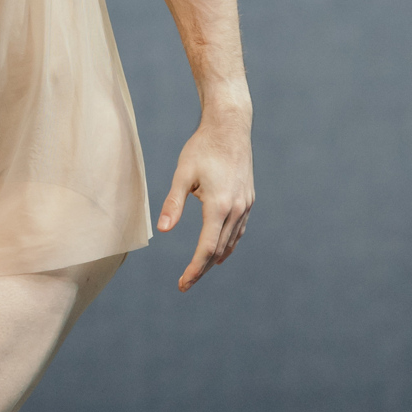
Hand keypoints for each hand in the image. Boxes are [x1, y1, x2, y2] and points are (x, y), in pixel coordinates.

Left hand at [159, 118, 253, 292]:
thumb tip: (163, 230)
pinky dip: (228, 244)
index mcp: (219, 205)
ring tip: (199, 272)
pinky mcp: (248, 199)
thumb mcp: (183, 174)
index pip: (207, 248)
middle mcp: (236, 209)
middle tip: (185, 284)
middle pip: (219, 250)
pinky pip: (239, 230)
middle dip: (202, 269)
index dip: (195, 268)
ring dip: (215, 259)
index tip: (183, 283)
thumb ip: (173, 203)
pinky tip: (220, 252)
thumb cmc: (202, 148)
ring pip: (231, 242)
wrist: (231, 127)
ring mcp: (246, 205)